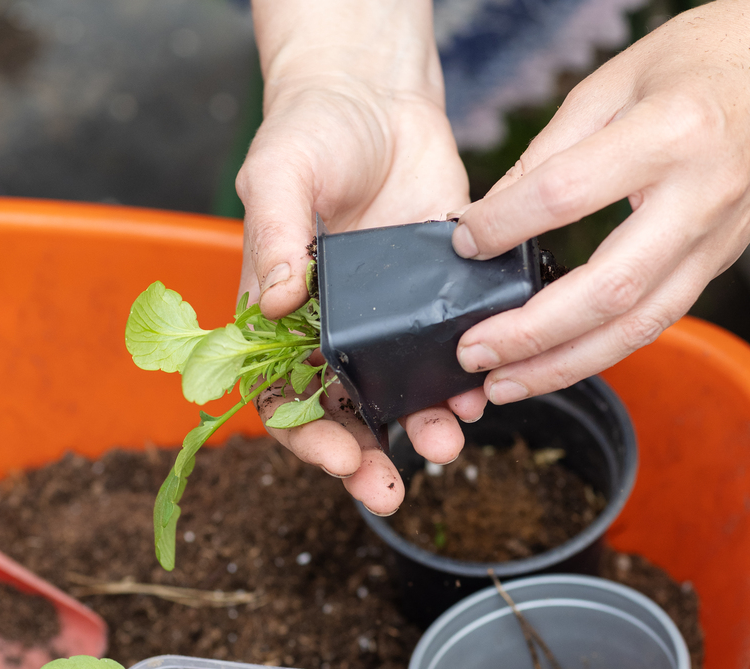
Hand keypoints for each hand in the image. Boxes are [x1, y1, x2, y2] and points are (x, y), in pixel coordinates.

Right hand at [238, 1, 470, 513]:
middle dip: (363, 462)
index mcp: (282, 317)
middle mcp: (334, 332)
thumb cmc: (311, 129)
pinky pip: (445, 359)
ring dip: (419, 431)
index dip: (305, 437)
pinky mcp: (434, 304)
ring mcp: (386, 324)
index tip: (340, 455)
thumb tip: (278, 299)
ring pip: (398, 399)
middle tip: (387, 491)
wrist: (379, 96)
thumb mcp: (280, 171)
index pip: (281, 396)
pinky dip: (460, 386)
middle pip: (341, 417)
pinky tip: (475, 398)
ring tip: (446, 445)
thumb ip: (274, 234)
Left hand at [449, 0, 749, 410]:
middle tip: (473, 352)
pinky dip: (600, 351)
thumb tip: (491, 216)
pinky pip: (655, 321)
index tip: (462, 241)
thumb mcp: (621, 77)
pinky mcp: (719, 265)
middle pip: (607, 291)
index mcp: (672, 134)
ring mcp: (716, 242)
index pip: (568, 194)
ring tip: (504, 384)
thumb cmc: (716, 55)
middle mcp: (700, 200)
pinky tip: (554, 364)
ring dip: (563, 366)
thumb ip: (553, 149)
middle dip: (531, 333)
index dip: (504, 224)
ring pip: (635, 328)